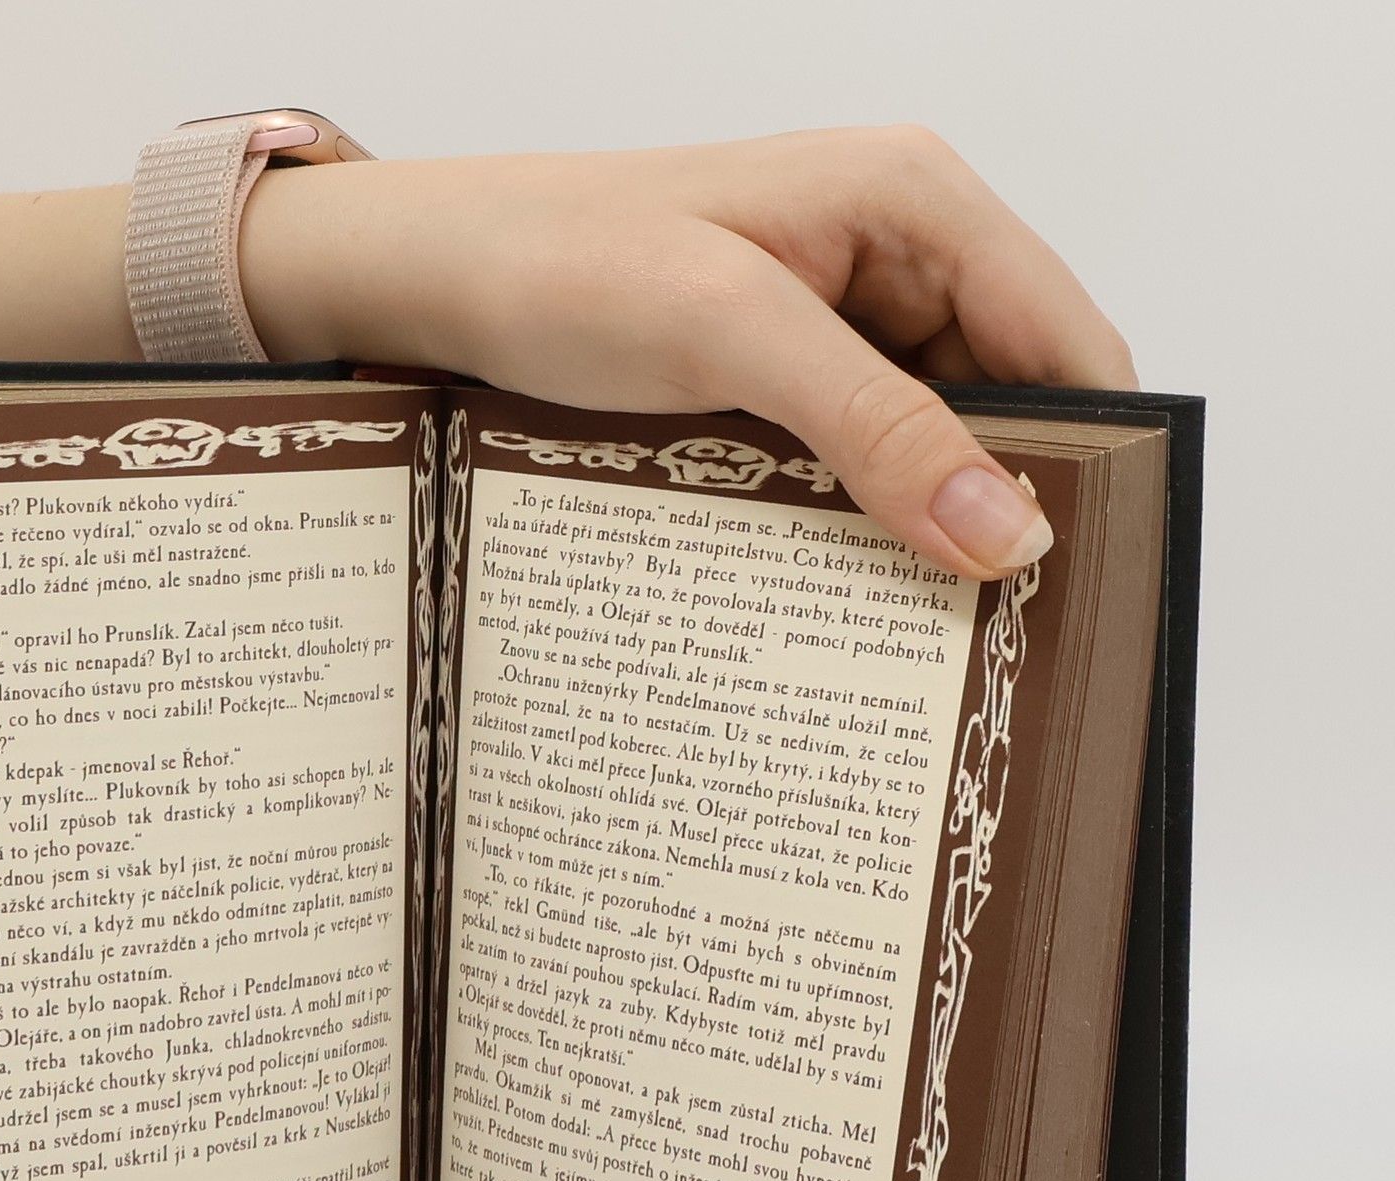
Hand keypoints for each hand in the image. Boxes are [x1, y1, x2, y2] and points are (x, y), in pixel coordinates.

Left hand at [245, 128, 1136, 578]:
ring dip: (922, 527)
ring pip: (930, 444)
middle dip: (1001, 508)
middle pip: (1008, 402)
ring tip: (917, 631)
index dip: (1087, 459)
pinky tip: (839, 588)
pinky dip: (858, 522)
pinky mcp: (783, 380)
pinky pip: (857, 460)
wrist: (437, 279)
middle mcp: (896, 256)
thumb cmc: (560, 261)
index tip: (1073, 578)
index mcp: (917, 202)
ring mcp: (838, 322)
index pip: (1068, 340)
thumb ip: (874, 425)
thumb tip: (1003, 528)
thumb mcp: (727, 332)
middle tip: (990, 634)